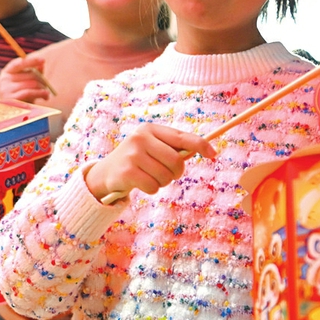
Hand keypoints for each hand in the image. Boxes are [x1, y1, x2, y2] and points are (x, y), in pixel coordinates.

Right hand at [0, 55, 48, 102]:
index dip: (31, 60)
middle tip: (47, 86)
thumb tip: (41, 63)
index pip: (20, 63)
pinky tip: (45, 96)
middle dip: (42, 80)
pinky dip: (40, 93)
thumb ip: (33, 72)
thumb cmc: (19, 94)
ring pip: (31, 83)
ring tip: (47, 94)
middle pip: (30, 74)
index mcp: (7, 72)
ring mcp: (6, 89)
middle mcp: (4, 79)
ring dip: (43, 88)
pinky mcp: (11, 99)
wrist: (9, 112)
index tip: (43, 60)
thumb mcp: (25, 82)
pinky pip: (29, 92)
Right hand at [84, 124, 215, 201]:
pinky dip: (151, 189)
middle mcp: (140, 138)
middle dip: (175, 173)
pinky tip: (140, 183)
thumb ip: (173, 148)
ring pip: (165, 177)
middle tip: (165, 174)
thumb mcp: (152, 148)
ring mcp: (132, 154)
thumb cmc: (137, 160)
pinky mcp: (127, 172)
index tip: (213, 154)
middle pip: (176, 162)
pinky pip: (153, 187)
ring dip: (161, 182)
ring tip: (148, 177)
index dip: (200, 145)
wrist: (106, 173)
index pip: (181, 137)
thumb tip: (206, 149)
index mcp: (150, 129)